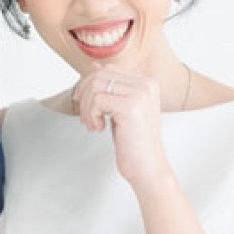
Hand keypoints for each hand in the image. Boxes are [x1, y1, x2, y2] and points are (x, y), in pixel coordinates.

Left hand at [71, 69, 169, 191]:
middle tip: (87, 117)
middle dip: (85, 96)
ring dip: (87, 108)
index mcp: (147, 82)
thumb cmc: (134, 142)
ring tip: (93, 125)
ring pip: (95, 86)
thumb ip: (110, 87)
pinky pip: (97, 100)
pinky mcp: (131, 107)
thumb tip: (94, 66)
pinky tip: (99, 129)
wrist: (148, 167)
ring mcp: (140, 94)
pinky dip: (91, 116)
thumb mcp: (120, 109)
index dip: (90, 85)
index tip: (86, 105)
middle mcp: (147, 84)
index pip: (109, 69)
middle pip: (100, 75)